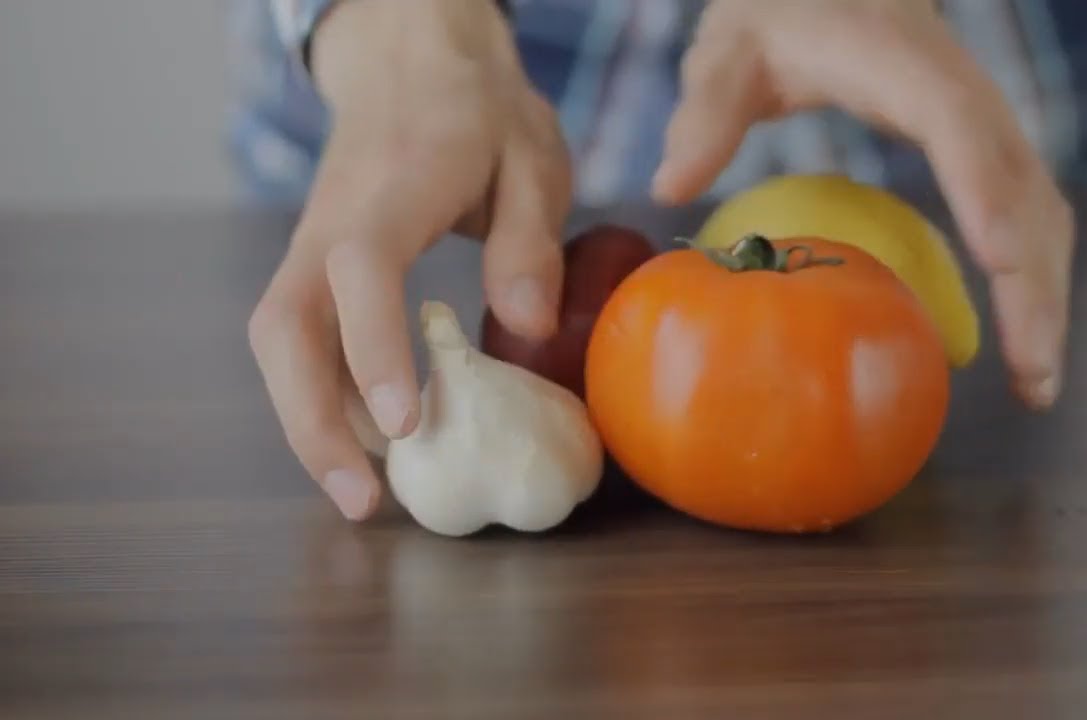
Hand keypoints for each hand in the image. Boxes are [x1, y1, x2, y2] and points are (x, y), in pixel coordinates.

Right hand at [248, 0, 571, 519]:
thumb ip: (530, 239)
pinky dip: (324, 397)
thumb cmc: (478, 112)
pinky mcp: (313, 265)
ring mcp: (310, 245)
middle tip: (365, 502)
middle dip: (311, 423)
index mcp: (395, 187)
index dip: (375, 347)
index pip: (361, 269)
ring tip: (367, 493)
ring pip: (279, 342)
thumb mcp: (532, 156)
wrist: (408, 62)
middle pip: (284, 327)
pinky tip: (370, 441)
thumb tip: (528, 329)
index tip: (404, 424)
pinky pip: (300, 340)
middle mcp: (331, 222)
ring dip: (310, 423)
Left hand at [653, 0, 1072, 409]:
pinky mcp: (981, 143)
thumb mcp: (729, 49)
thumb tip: (669, 184)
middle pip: (1022, 186)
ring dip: (1046, 292)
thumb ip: (705, 110)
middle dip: (1037, 282)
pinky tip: (1021, 331)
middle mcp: (960, 90)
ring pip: (1038, 205)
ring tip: (1037, 383)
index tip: (998, 260)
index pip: (957, 125)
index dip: (984, 189)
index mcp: (902, 63)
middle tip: (1034, 378)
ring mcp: (980, 118)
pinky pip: (1023, 209)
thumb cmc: (779, 11)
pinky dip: (1032, 273)